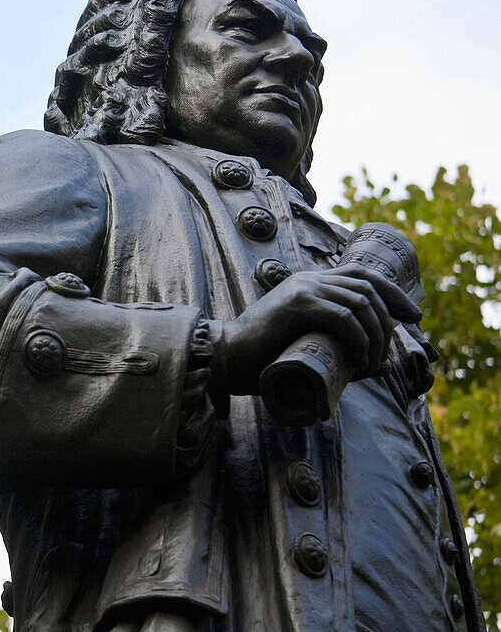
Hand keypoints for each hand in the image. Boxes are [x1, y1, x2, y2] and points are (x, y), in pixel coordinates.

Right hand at [214, 262, 420, 394]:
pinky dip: (360, 339)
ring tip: (373, 361)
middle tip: (395, 347)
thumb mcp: (306, 344)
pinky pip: (343, 316)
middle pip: (368, 285)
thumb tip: (377, 367)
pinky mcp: (297, 305)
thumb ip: (334, 347)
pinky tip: (361, 359)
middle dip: (392, 315)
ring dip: (377, 334)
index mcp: (310, 283)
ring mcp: (303, 288)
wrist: (229, 357)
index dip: (394, 292)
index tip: (412, 316)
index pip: (363, 274)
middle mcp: (309, 279)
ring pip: (360, 301)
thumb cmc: (264, 356)